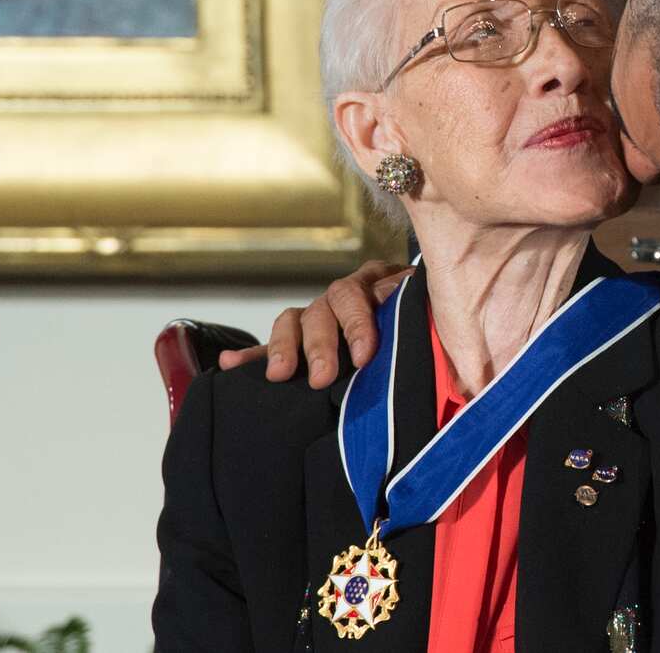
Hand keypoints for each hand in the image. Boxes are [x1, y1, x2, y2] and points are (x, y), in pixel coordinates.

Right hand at [217, 259, 412, 387]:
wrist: (425, 320)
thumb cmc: (430, 318)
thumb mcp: (429, 309)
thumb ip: (421, 310)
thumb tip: (406, 305)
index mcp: (376, 282)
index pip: (357, 295)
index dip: (358, 324)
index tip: (363, 356)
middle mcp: (343, 295)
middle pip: (323, 308)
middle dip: (322, 345)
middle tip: (324, 376)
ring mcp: (319, 315)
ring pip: (295, 321)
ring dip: (286, 347)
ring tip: (281, 375)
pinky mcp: (301, 341)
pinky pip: (272, 345)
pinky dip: (252, 355)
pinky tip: (229, 364)